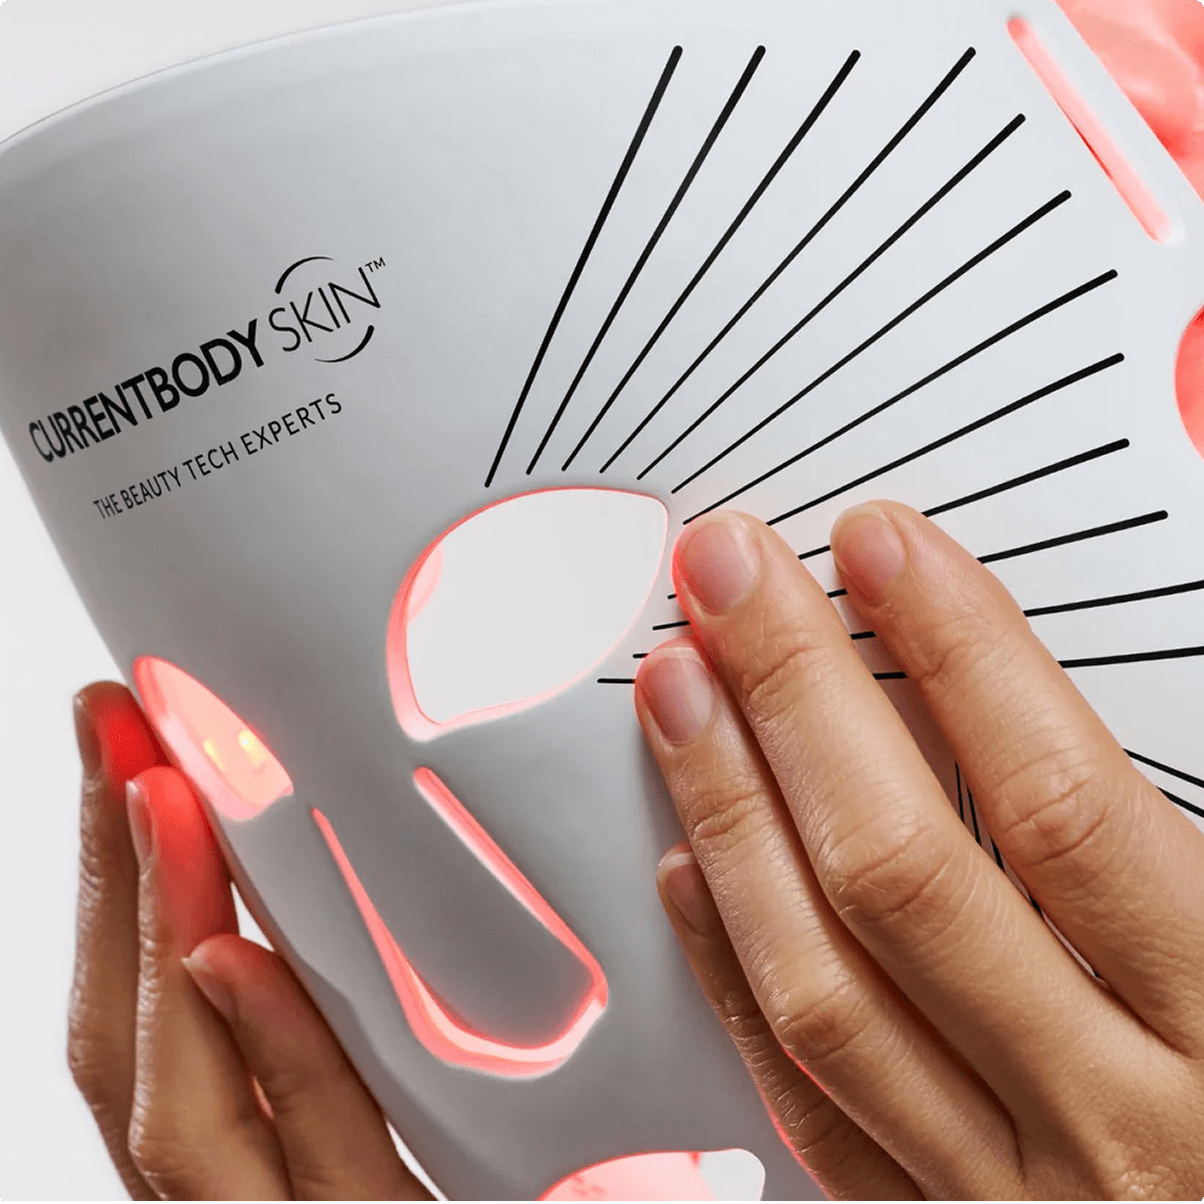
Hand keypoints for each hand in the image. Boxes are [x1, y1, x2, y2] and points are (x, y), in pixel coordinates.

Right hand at [67, 683, 431, 1199]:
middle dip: (114, 881)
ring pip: (188, 1107)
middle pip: (143, 1046)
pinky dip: (268, 1060)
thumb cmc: (548, 1194)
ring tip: (149, 795)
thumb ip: (348, 1044)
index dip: (122, 889)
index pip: (162, 1021)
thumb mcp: (434, 1109)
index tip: (129, 754)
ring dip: (160, 934)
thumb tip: (286, 918)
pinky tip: (229, 961)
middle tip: (112, 732)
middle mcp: (267, 1198)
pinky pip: (327, 1162)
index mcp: (275, 1158)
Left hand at [636, 505, 1203, 1198]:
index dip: (962, 652)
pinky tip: (686, 867)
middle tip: (730, 579)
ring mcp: (1010, 1194)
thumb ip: (1172, 841)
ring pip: (825, 985)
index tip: (884, 549)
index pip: (1061, 803)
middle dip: (798, 696)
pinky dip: (732, 972)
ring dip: (732, 811)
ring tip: (680, 688)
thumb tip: (1033, 686)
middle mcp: (1114, 1126)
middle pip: (905, 870)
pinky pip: (805, 1103)